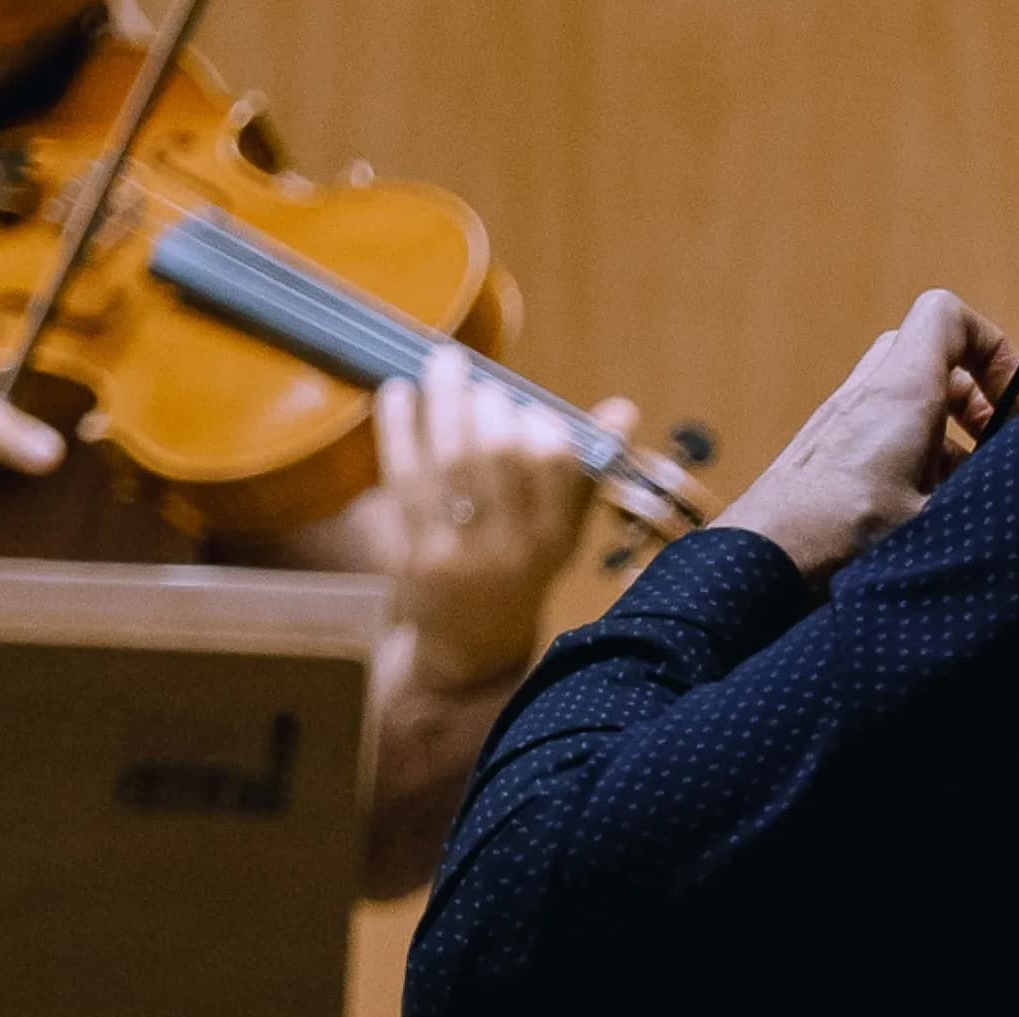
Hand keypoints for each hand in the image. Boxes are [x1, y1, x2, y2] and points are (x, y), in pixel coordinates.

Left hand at [375, 346, 637, 683]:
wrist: (470, 649)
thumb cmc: (521, 571)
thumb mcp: (563, 531)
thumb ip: (585, 469)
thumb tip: (622, 409)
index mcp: (555, 537)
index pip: (554, 460)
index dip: (537, 421)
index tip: (525, 408)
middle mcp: (512, 548)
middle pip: (497, 454)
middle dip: (488, 404)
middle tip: (478, 383)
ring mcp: (460, 554)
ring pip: (451, 460)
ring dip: (444, 401)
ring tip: (444, 365)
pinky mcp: (413, 556)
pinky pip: (403, 477)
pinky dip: (398, 428)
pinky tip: (396, 394)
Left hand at [713, 289, 1018, 580]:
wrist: (757, 564)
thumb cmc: (841, 539)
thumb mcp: (936, 520)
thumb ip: (984, 498)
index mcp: (900, 392)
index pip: (946, 315)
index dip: (991, 345)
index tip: (1012, 401)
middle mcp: (864, 395)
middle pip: (927, 357)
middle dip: (969, 396)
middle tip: (988, 446)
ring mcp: (837, 423)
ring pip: (902, 400)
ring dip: (940, 434)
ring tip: (956, 493)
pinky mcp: (819, 456)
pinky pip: (875, 434)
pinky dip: (906, 458)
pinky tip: (916, 516)